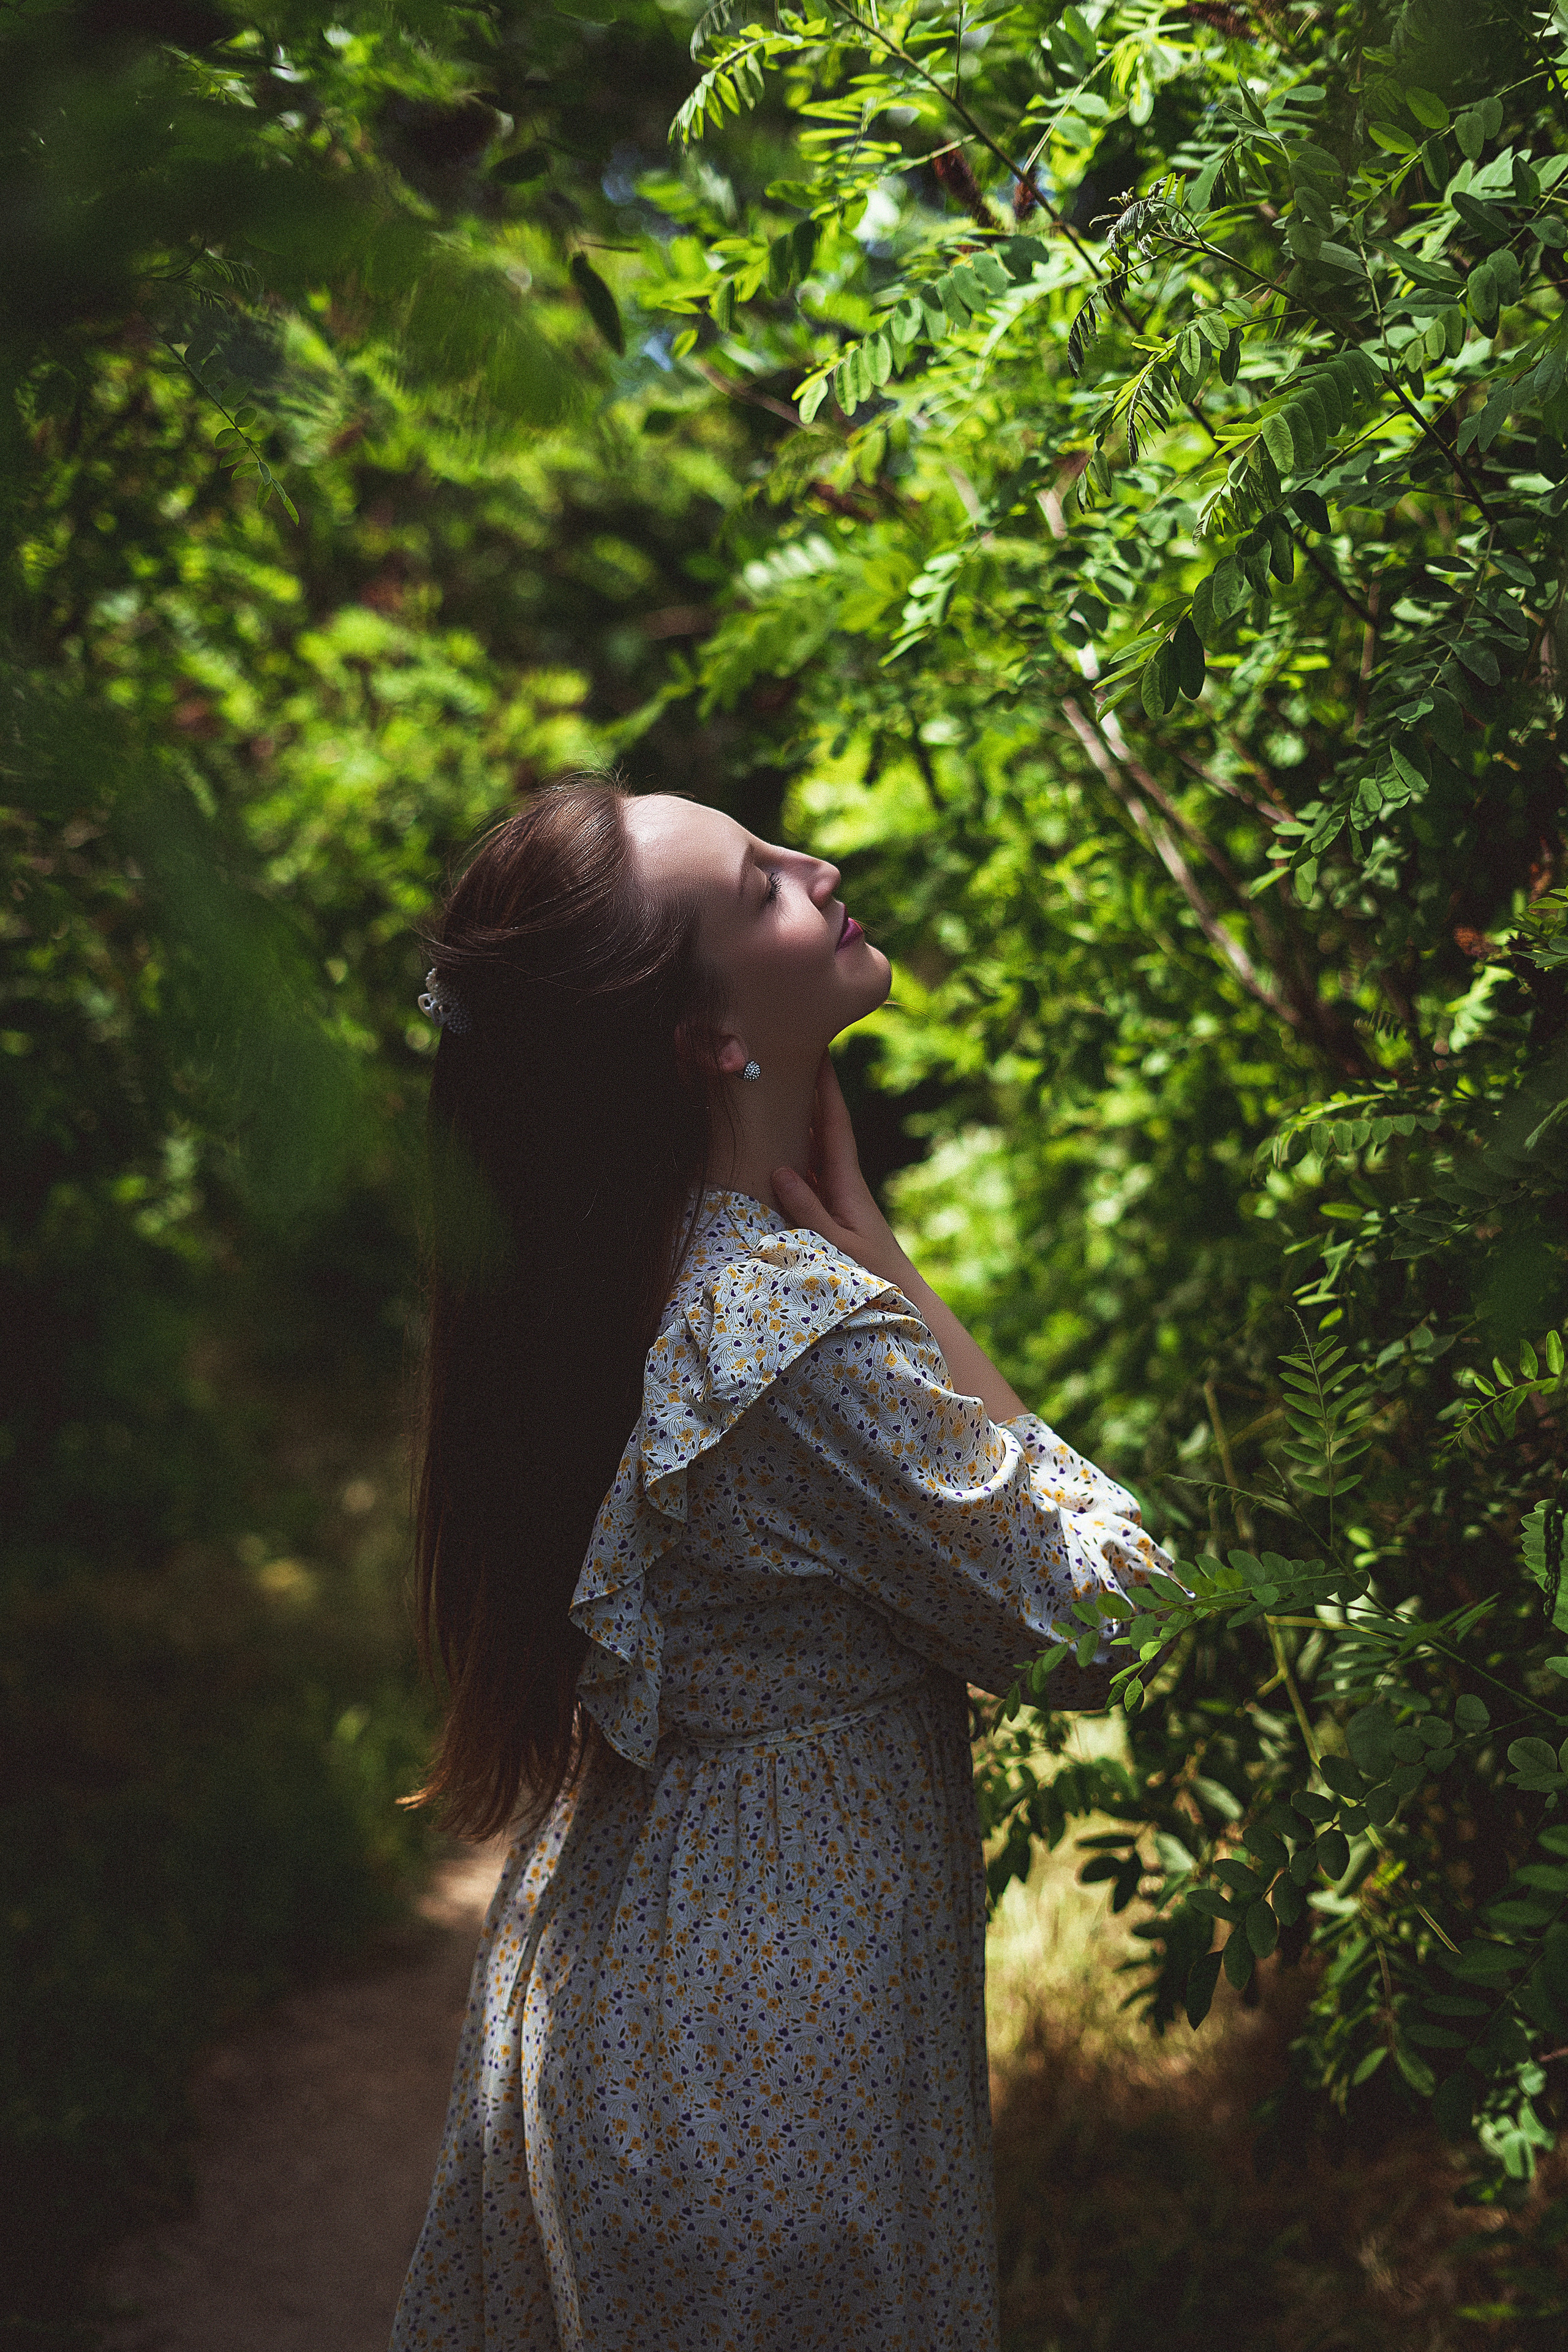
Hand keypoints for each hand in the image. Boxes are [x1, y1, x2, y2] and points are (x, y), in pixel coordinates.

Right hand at [772, 1056, 910, 1289]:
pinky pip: (806, 1172)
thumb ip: (809, 1211)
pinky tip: (774, 1146)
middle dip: (808, 1089)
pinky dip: (791, 1152)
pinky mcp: (831, 1210)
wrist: (902, 1294)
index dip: (825, 1086)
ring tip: (774, 1089)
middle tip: (788, 1053)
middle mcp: (843, 1181)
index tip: (817, 1048)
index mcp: (848, 1182)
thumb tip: (780, 1169)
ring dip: (797, 1118)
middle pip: (822, 1126)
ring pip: (812, 1147)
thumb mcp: (838, 1245)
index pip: (834, 1123)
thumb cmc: (872, 1276)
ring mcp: (837, 1194)